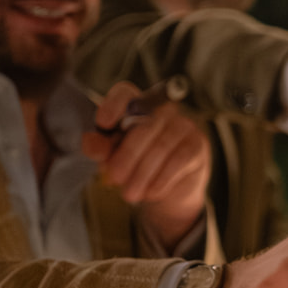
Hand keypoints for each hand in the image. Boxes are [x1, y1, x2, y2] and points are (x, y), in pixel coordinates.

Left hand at [84, 82, 210, 250]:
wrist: (169, 190)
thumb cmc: (137, 165)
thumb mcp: (113, 158)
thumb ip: (101, 149)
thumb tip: (89, 142)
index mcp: (135, 107)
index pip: (125, 93)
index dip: (114, 104)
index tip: (103, 123)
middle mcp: (162, 110)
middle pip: (144, 125)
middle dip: (127, 155)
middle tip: (115, 178)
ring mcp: (183, 125)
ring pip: (161, 146)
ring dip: (143, 173)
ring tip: (131, 194)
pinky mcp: (198, 144)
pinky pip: (179, 159)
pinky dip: (162, 179)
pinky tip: (152, 192)